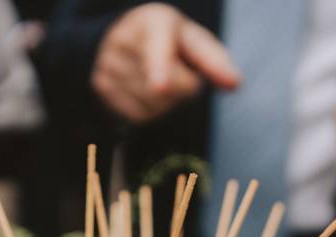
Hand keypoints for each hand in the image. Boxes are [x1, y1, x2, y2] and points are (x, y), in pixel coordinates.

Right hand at [92, 3, 239, 122]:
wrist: (123, 36)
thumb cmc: (169, 39)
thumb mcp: (193, 40)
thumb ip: (215, 61)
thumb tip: (234, 84)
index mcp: (153, 22)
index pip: (157, 48)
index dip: (159, 68)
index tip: (160, 86)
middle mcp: (123, 40)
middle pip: (167, 88)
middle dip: (185, 87)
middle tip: (180, 70)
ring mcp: (108, 65)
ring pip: (153, 105)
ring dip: (169, 103)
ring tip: (161, 78)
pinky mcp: (101, 88)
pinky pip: (138, 116)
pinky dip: (152, 111)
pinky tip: (147, 92)